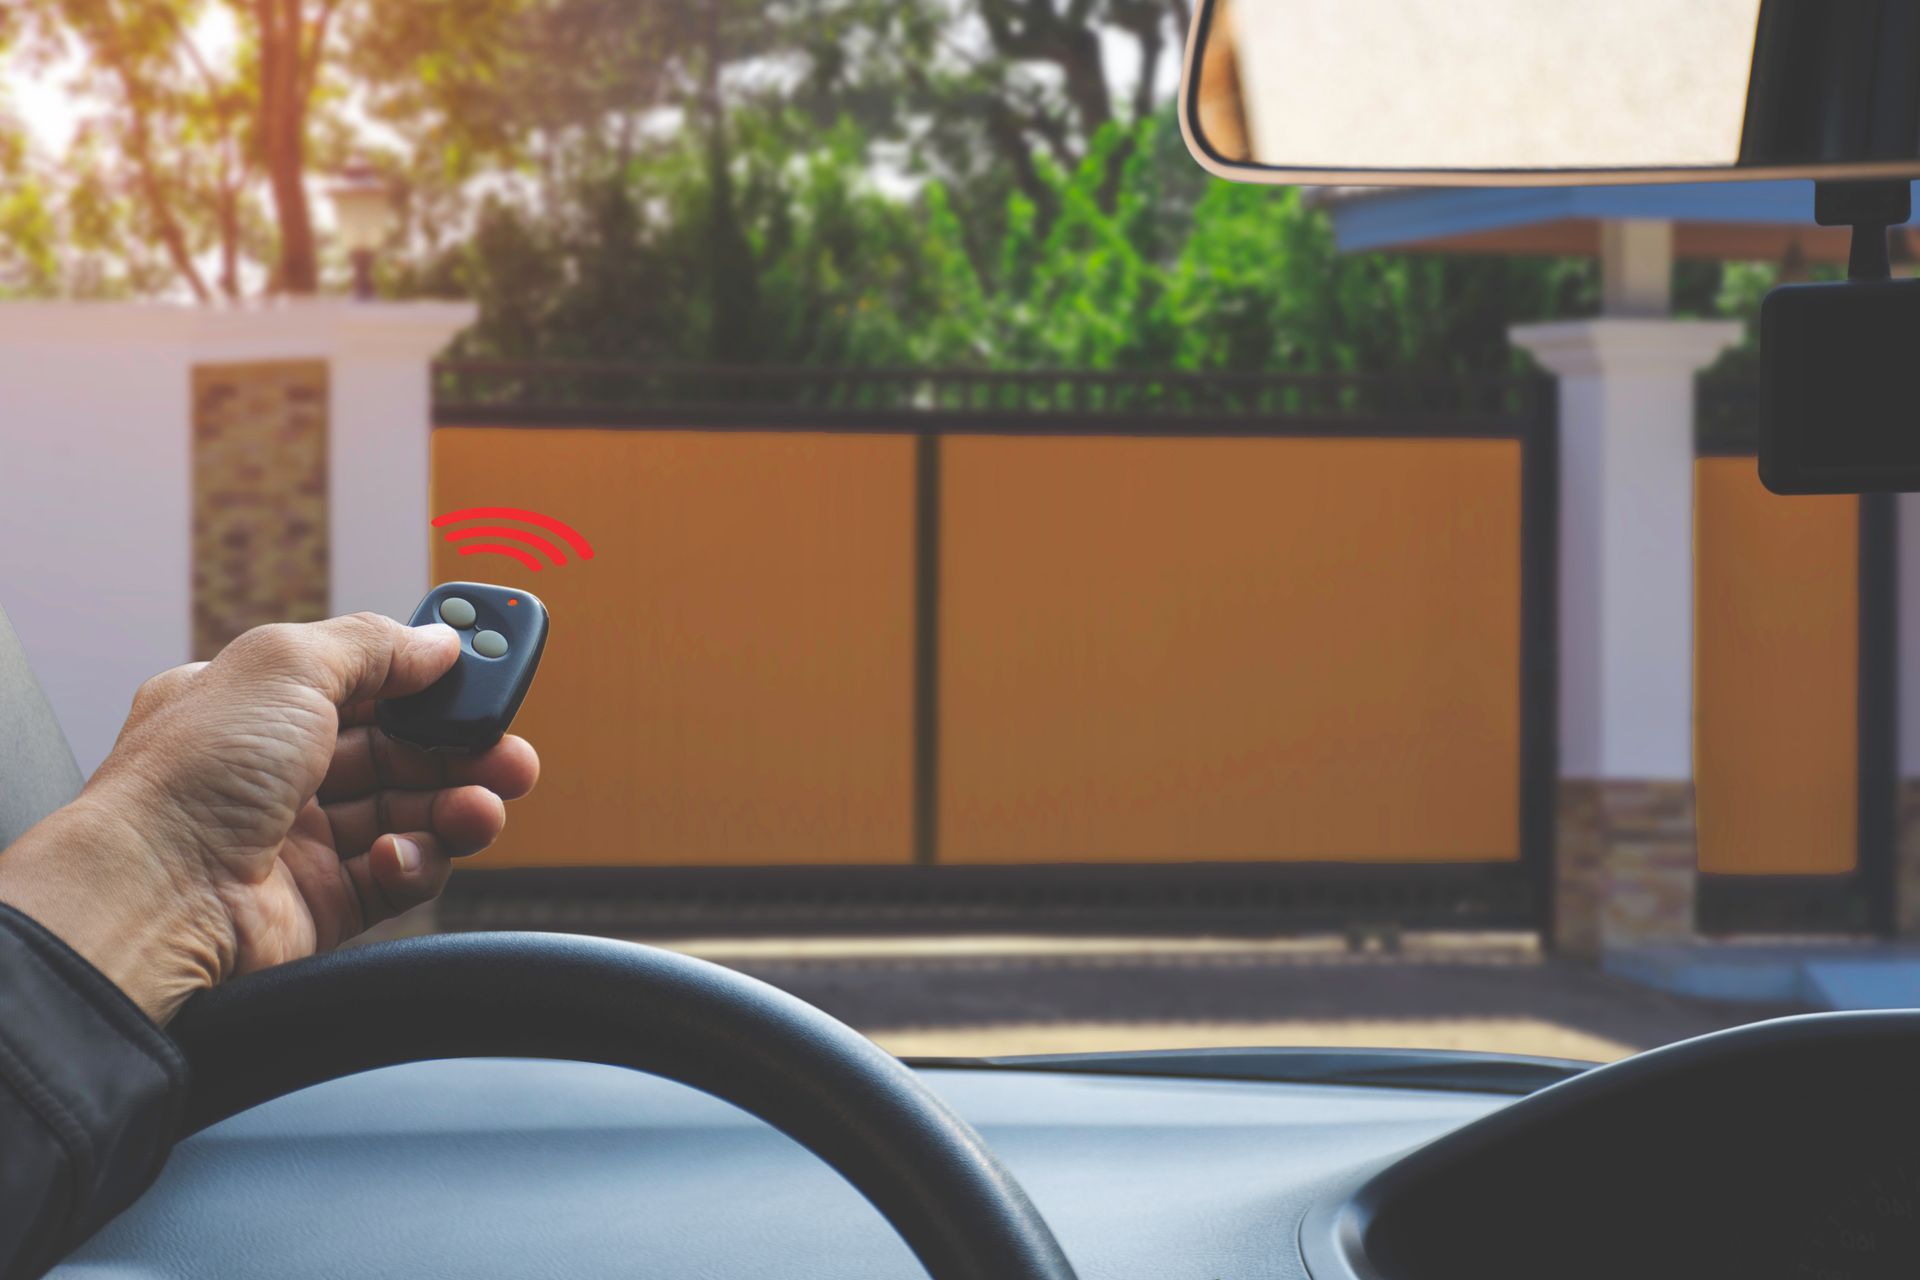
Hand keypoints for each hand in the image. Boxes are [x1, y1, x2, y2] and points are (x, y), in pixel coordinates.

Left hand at [0, 613, 538, 1023]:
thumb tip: (437, 641)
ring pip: (410, 813)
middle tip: (508, 750)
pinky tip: (402, 854)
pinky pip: (397, 875)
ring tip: (485, 805)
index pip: (365, 681)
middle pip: (401, 751)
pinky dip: (416, 861)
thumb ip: (374, 644)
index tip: (482, 672)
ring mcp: (301, 839)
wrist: (155, 897)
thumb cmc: (192, 776)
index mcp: (257, 706)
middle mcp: (278, 770)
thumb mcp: (288, 664)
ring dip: (458, 805)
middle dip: (463, 747)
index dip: (426, 677)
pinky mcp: (323, 904)